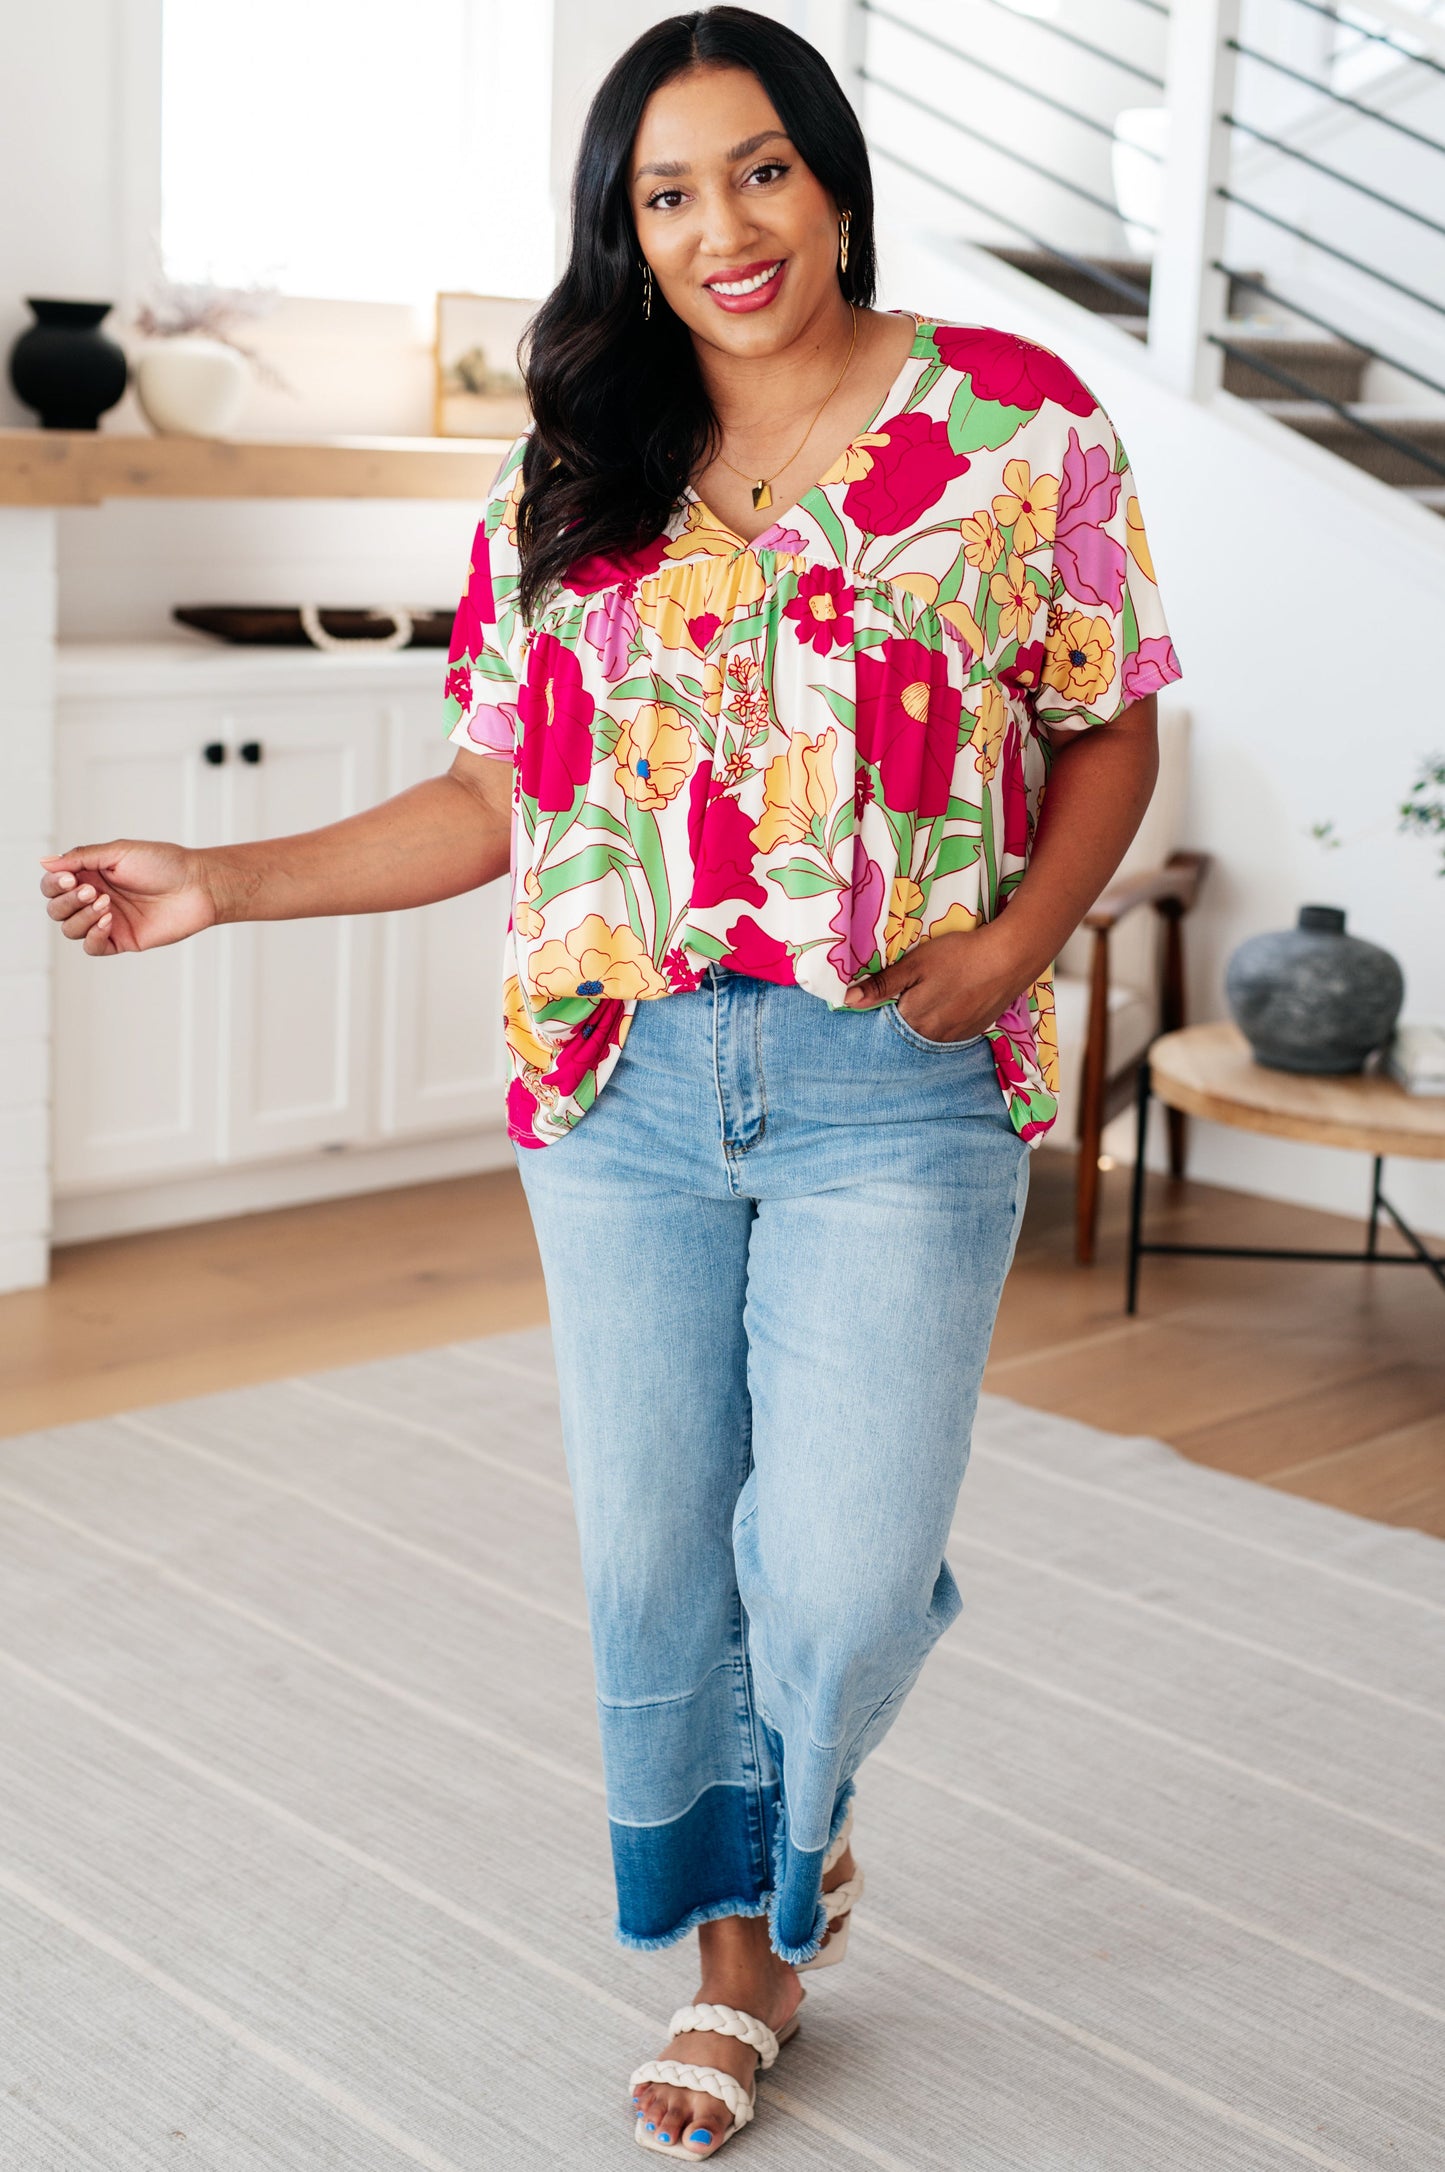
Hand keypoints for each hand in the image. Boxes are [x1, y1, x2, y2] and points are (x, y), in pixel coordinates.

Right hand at [39, 839, 221, 956]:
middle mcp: (94, 898)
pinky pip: (92, 947)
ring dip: (81, 916)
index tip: (67, 877)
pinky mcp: (121, 940)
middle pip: (56, 909)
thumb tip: (45, 862)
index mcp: (90, 874)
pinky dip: (93, 935)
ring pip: (70, 929)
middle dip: (67, 901)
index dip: (53, 884)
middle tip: (91, 890)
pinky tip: (108, 921)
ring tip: (106, 903)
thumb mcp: (119, 852)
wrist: (197, 885)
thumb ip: (81, 857)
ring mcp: (107, 920)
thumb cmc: (164, 863)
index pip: (53, 885)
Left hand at [843, 923, 1030, 1041]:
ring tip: (933, 994)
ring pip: (928, 1033)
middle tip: (912, 990)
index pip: (884, 1024)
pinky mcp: (974, 1031)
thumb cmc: (959, 956)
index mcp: (913, 1021)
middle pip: (906, 1031)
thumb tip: (847, 1001)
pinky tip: (950, 1001)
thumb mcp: (915, 964)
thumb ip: (882, 985)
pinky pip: (949, 1032)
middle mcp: (932, 1037)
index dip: (881, 1009)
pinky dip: (944, 1020)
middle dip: (902, 1016)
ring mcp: (955, 1037)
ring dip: (924, 1020)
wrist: (1009, 958)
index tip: (884, 996)